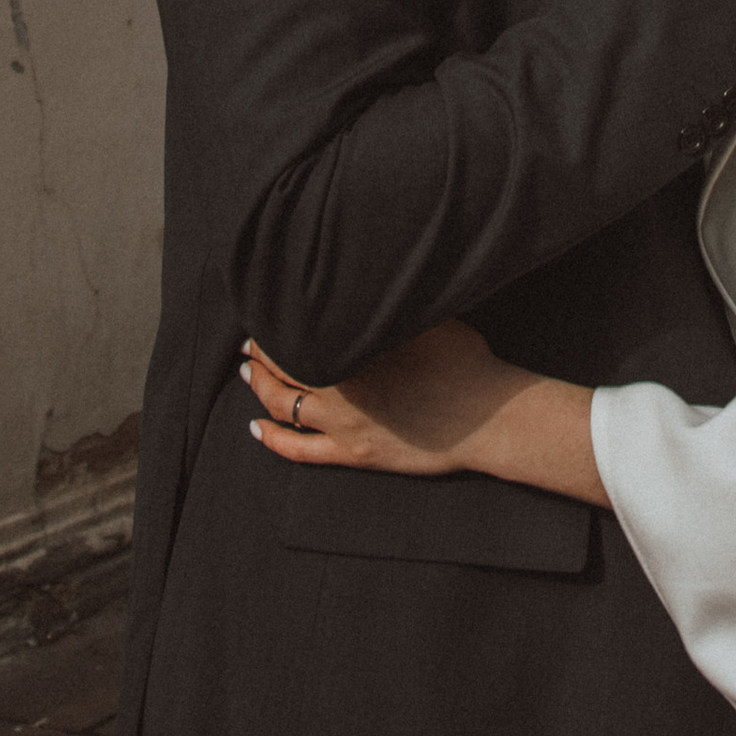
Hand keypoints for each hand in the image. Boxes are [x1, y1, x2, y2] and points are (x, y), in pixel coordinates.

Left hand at [245, 325, 509, 475]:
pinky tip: (257, 430)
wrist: (487, 415)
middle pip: (282, 368)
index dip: (276, 323)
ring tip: (249, 375)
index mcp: (354, 347)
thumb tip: (367, 280)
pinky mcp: (354, 455)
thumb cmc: (464, 360)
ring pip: (281, 407)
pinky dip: (272, 440)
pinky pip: (298, 451)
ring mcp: (344, 425)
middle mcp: (340, 386)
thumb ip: (387, 304)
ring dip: (260, 389)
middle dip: (261, 354)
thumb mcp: (425, 316)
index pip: (298, 332)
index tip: (266, 311)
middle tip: (249, 343)